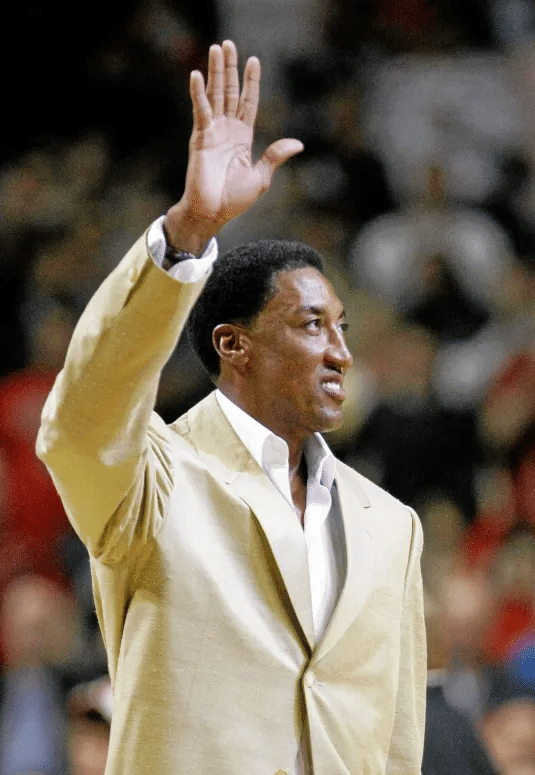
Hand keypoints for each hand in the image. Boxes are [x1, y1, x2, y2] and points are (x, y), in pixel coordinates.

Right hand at [165, 40, 302, 253]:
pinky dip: (198, 93)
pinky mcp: (200, 138)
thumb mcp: (261, 177)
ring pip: (215, 95)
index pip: (248, 101)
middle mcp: (227, 130)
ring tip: (216, 48)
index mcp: (242, 137)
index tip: (254, 60)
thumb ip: (275, 156)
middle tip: (227, 43)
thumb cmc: (234, 200)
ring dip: (215, 72)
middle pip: (229, 91)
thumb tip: (298, 143)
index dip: (251, 82)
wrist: (213, 213)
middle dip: (229, 68)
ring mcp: (212, 132)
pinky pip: (200, 111)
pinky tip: (196, 76)